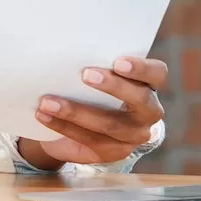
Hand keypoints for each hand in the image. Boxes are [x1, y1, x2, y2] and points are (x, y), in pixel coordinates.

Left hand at [16, 56, 165, 171]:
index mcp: (148, 86)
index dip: (141, 68)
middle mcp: (148, 112)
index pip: (157, 73)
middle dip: (114, 86)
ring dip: (76, 111)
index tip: (117, 61)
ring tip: (47, 101)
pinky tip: (43, 116)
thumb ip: (92, 65)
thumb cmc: (91, 92)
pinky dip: (63, 126)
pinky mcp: (113, 152)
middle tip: (85, 74)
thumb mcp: (96, 78)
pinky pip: (89, 139)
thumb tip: (64, 48)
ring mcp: (133, 136)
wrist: (82, 129)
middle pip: (140, 100)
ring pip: (110, 124)